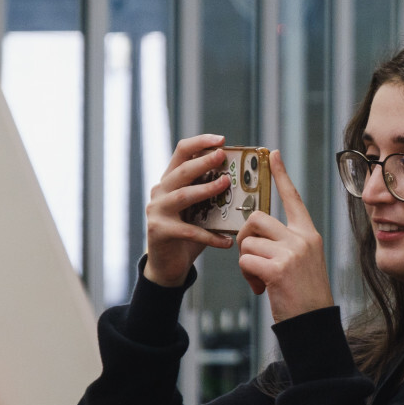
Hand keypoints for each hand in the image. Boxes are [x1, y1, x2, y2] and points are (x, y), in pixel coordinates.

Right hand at [144, 134, 235, 286]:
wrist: (167, 264)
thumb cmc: (188, 232)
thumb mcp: (200, 208)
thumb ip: (212, 193)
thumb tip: (245, 181)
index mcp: (170, 180)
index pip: (181, 152)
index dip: (200, 143)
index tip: (221, 140)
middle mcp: (160, 191)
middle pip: (182, 171)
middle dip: (204, 161)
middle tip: (222, 156)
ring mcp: (157, 211)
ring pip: (183, 195)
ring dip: (206, 189)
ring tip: (226, 186)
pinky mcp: (160, 232)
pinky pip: (189, 231)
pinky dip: (210, 236)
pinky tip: (227, 241)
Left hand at [236, 150, 334, 322]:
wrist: (313, 324)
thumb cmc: (304, 295)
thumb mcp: (302, 262)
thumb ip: (285, 244)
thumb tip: (254, 234)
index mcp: (309, 234)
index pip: (293, 198)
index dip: (281, 175)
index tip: (272, 154)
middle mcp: (303, 238)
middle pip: (256, 219)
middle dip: (245, 238)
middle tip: (252, 260)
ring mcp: (292, 253)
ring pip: (247, 242)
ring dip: (246, 262)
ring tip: (261, 280)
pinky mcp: (278, 269)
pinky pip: (245, 261)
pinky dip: (247, 277)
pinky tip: (262, 289)